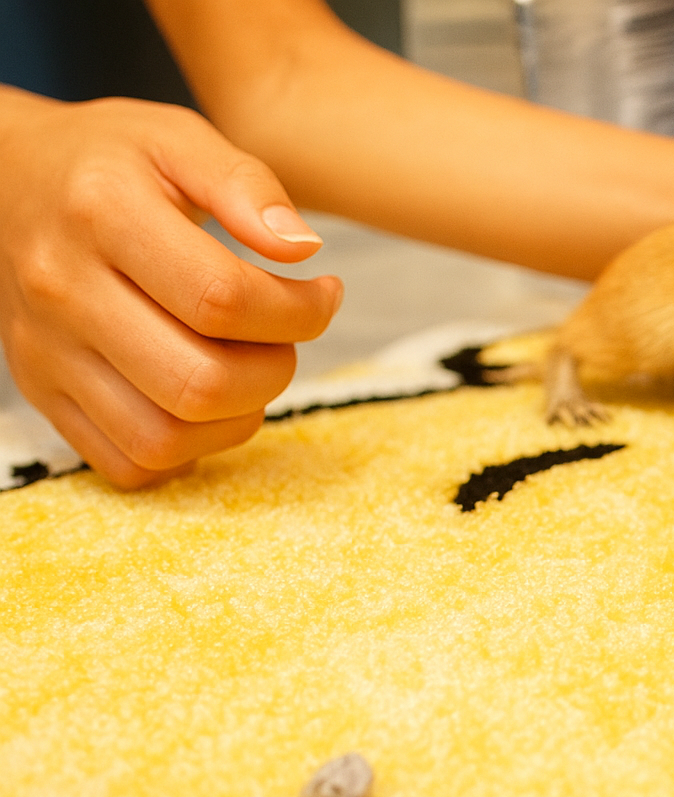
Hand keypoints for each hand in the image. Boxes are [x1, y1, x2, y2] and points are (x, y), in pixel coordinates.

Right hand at [0, 91, 342, 486]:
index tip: (323, 293)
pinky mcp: (41, 391)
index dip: (300, 311)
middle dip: (274, 371)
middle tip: (285, 336)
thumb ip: (248, 185)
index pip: (223, 299)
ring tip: (251, 368)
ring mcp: (45, 350)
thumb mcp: (182, 138)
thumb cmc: (115, 160)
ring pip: (163, 439)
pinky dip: (186, 449)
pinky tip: (208, 400)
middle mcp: (62, 289)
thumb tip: (304, 249)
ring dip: (236, 418)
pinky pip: (127, 462)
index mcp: (102, 213)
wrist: (12, 177)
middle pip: (198, 382)